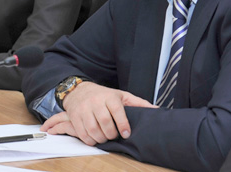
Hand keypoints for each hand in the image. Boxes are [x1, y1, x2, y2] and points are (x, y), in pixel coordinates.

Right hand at [40, 81, 155, 144]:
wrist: (79, 90)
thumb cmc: (103, 95)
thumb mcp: (121, 96)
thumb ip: (138, 103)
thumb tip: (156, 110)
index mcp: (109, 97)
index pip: (117, 112)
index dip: (123, 125)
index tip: (126, 133)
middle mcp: (95, 101)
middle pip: (105, 123)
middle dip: (111, 134)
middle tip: (114, 135)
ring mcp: (83, 109)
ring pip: (93, 130)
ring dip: (101, 138)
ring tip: (104, 137)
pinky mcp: (74, 116)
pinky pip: (82, 133)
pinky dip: (90, 140)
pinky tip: (94, 138)